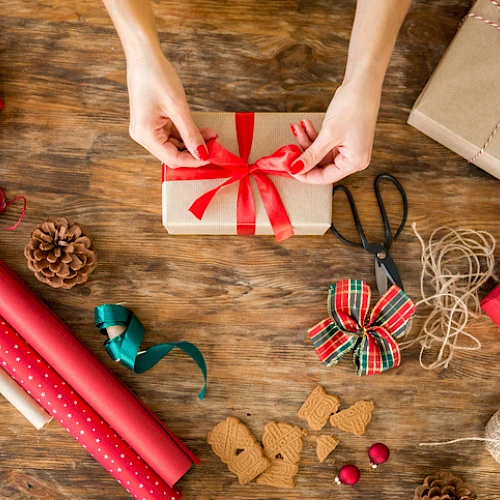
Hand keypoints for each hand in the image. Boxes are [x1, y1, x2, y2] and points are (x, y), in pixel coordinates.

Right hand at [127, 48, 217, 166]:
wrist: (143, 55)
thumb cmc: (156, 77)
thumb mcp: (178, 107)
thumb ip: (190, 133)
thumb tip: (202, 154)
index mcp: (145, 135)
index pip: (173, 159)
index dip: (194, 160)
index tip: (212, 156)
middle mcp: (143, 136)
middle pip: (173, 155)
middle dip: (194, 152)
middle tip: (214, 146)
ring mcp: (147, 130)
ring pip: (174, 147)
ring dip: (193, 143)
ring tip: (211, 135)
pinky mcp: (153, 124)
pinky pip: (172, 136)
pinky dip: (187, 135)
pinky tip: (201, 130)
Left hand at [289, 79, 381, 183]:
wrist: (363, 82)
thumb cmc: (354, 106)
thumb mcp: (329, 134)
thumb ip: (311, 155)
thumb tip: (296, 169)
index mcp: (354, 162)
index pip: (325, 177)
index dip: (305, 174)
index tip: (290, 168)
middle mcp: (353, 158)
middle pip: (321, 165)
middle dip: (305, 154)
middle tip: (290, 149)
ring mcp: (348, 148)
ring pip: (320, 153)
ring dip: (307, 141)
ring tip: (298, 128)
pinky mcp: (343, 138)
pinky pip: (323, 143)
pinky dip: (313, 135)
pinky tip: (304, 125)